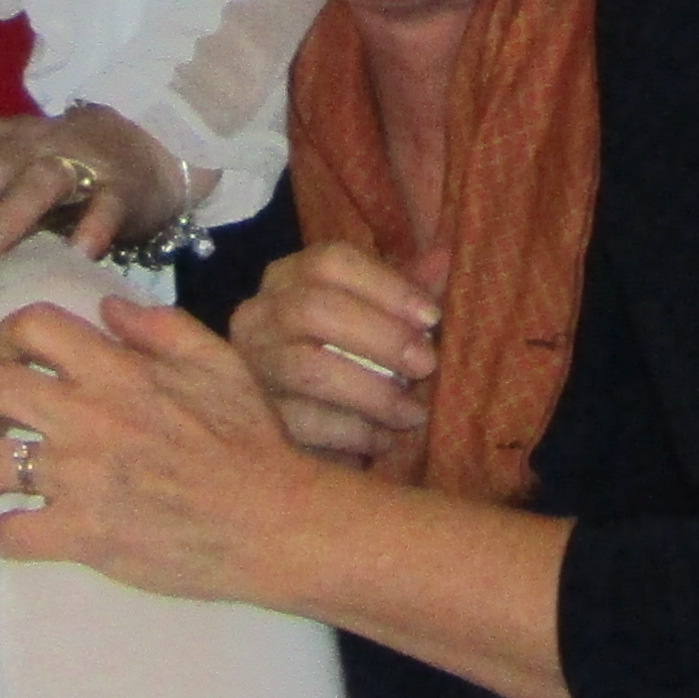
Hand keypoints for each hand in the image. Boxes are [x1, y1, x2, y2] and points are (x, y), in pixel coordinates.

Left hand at [0, 101, 189, 260]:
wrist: (158, 151)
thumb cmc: (77, 170)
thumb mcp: (30, 168)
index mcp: (14, 139)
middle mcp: (44, 144)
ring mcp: (85, 162)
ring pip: (45, 179)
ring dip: (11, 211)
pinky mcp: (123, 187)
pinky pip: (106, 206)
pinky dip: (92, 228)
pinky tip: (79, 253)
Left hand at [0, 295, 323, 599]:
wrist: (272, 520)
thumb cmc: (250, 440)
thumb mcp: (218, 361)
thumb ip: (160, 327)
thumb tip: (107, 309)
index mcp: (116, 371)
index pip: (31, 328)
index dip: (8, 337)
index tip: (12, 356)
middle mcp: (85, 418)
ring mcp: (78, 479)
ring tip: (0, 476)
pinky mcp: (80, 536)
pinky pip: (9, 533)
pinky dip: (6, 533)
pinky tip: (23, 529)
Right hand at [228, 241, 442, 463]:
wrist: (297, 432)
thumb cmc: (347, 357)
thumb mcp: (376, 315)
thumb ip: (408, 288)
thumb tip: (447, 258)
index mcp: (288, 278)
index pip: (331, 261)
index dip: (386, 285)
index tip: (432, 317)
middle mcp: (259, 316)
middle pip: (314, 309)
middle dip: (382, 336)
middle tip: (427, 364)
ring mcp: (251, 368)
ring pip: (308, 368)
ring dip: (373, 391)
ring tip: (413, 412)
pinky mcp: (256, 420)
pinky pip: (306, 422)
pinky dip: (355, 431)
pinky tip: (385, 439)